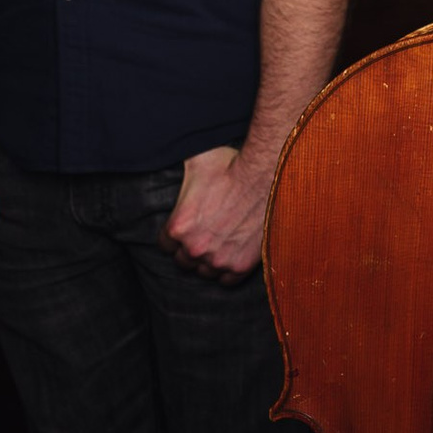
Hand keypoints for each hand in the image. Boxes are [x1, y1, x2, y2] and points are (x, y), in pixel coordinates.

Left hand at [160, 145, 268, 283]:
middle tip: (206, 236)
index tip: (187, 229)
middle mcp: (194, 248)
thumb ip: (179, 169)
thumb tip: (166, 152)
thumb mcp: (195, 160)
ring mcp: (218, 259)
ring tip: (220, 246)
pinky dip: (228, 272)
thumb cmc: (232, 164)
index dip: (176, 236)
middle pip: (184, 262)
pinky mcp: (240, 265)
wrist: (267, 174)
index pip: (165, 245)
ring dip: (210, 262)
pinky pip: (227, 281)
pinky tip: (232, 256)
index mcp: (178, 226)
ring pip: (205, 272)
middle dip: (192, 250)